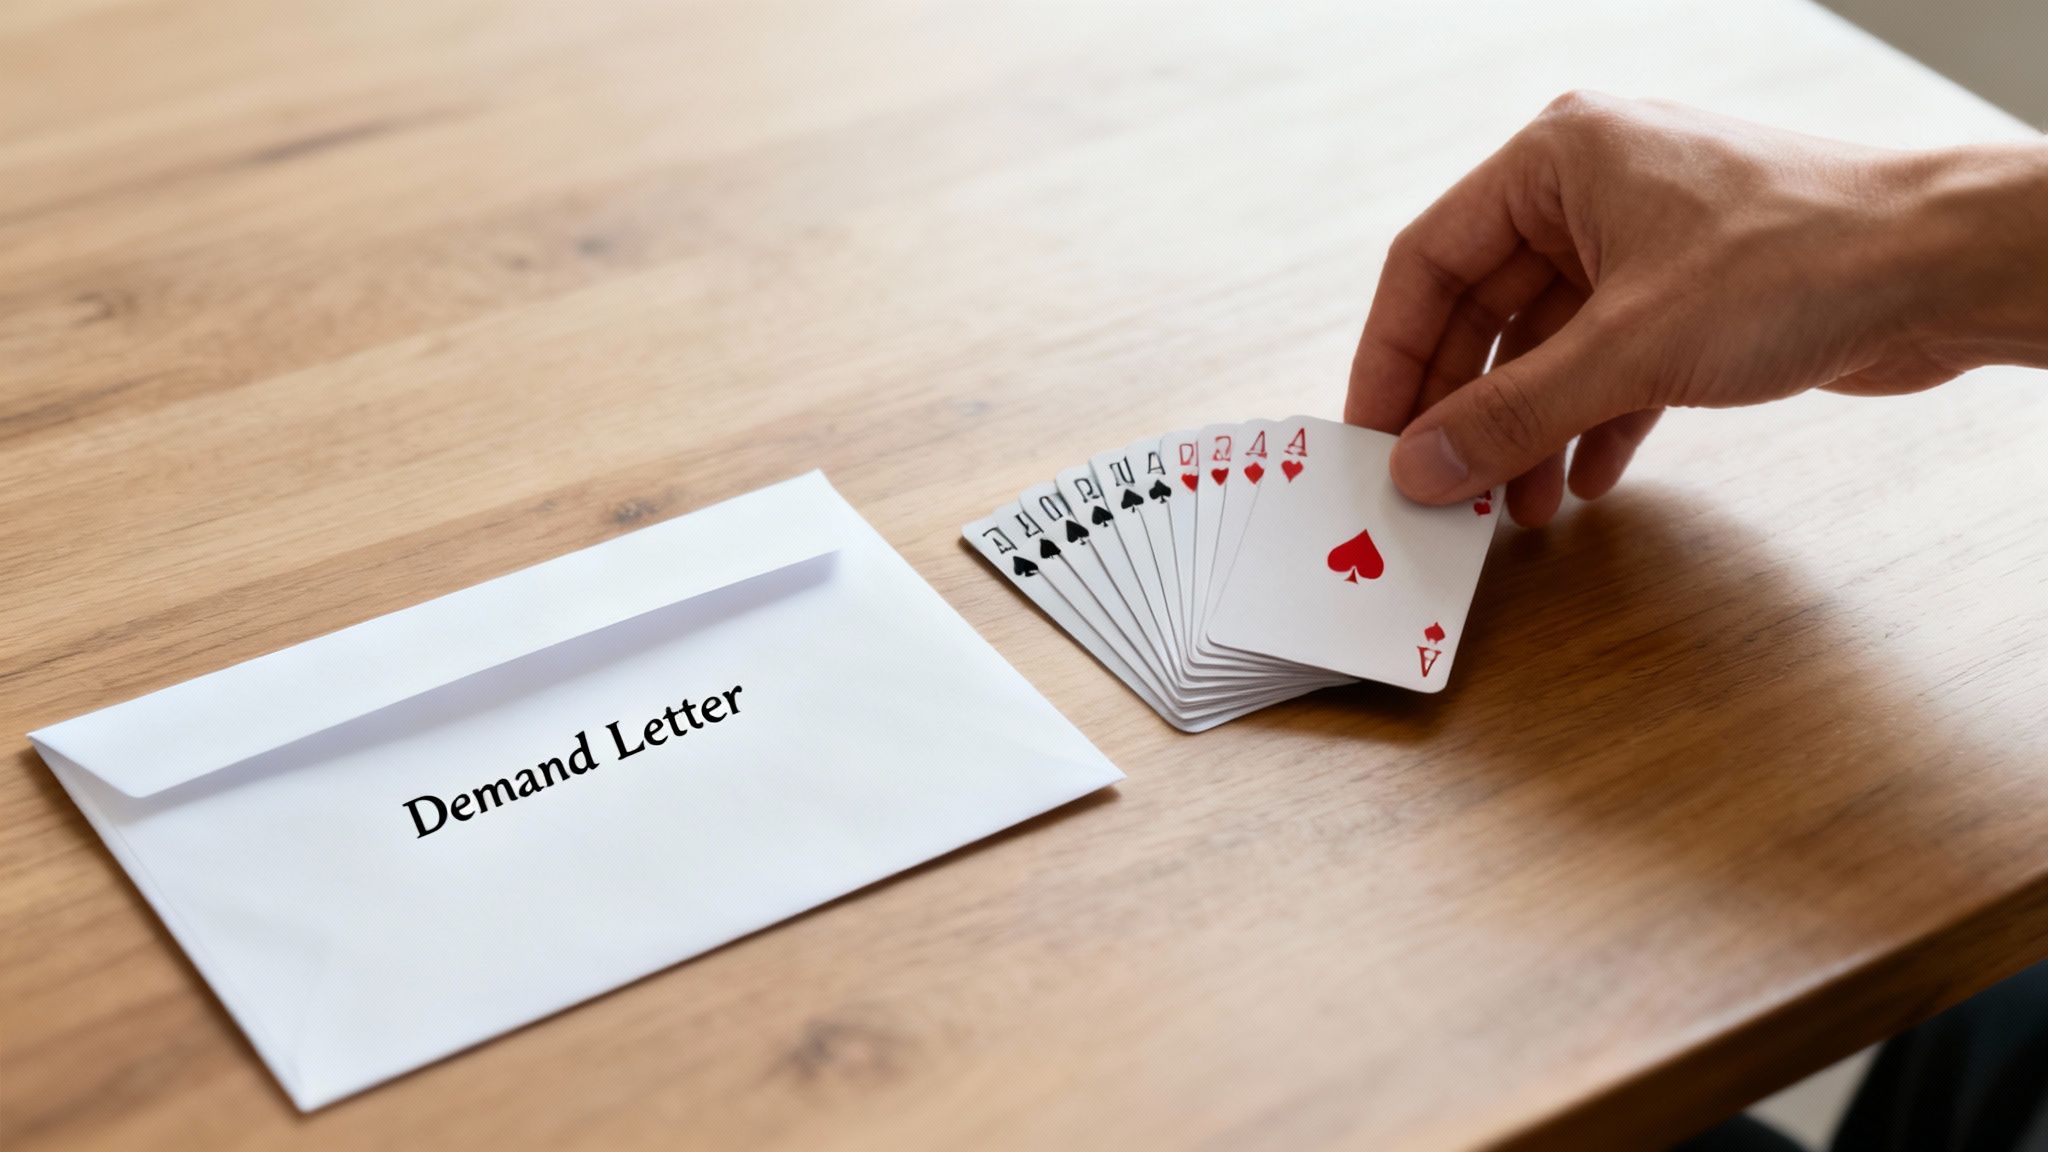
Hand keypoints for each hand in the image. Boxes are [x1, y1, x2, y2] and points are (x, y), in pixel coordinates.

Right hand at [1346, 92, 2047, 526]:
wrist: (1944, 268)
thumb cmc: (1801, 259)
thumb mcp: (1630, 349)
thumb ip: (1512, 415)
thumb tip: (1421, 468)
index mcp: (1556, 159)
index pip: (1429, 261)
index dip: (1391, 356)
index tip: (1370, 437)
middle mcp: (1589, 192)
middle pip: (1481, 312)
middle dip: (1463, 408)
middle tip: (1434, 486)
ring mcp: (1639, 245)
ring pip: (1544, 348)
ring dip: (1525, 431)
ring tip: (1512, 508)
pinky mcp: (1686, 297)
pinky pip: (1604, 368)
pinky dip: (1589, 426)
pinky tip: (1583, 481)